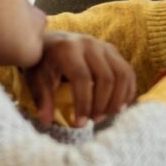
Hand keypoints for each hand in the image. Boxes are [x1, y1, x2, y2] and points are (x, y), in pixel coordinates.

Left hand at [25, 33, 139, 126]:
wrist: (51, 41)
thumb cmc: (43, 63)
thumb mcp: (36, 78)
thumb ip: (43, 98)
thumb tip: (47, 121)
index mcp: (67, 49)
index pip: (82, 79)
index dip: (83, 103)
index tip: (79, 123)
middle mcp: (89, 44)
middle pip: (106, 78)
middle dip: (102, 104)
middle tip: (94, 120)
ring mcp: (103, 46)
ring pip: (122, 74)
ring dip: (118, 99)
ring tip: (107, 115)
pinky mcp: (113, 51)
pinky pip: (128, 72)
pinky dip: (127, 91)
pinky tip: (119, 107)